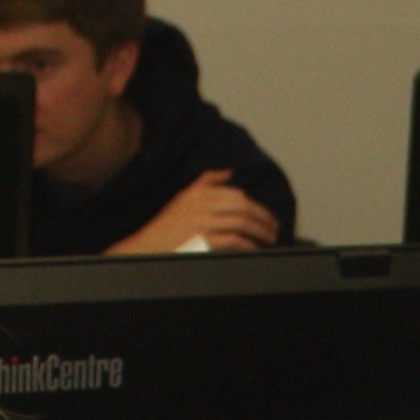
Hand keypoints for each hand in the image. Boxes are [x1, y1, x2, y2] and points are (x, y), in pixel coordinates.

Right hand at [112, 170, 277, 255]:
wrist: (146, 247)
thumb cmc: (166, 227)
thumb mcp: (183, 198)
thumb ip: (205, 182)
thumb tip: (228, 172)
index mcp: (197, 193)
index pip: (235, 195)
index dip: (255, 205)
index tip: (265, 215)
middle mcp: (199, 203)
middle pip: (242, 205)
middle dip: (263, 217)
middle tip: (274, 227)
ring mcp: (201, 221)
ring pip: (241, 221)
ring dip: (260, 230)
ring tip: (269, 238)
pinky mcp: (202, 239)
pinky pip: (234, 238)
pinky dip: (248, 243)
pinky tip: (254, 247)